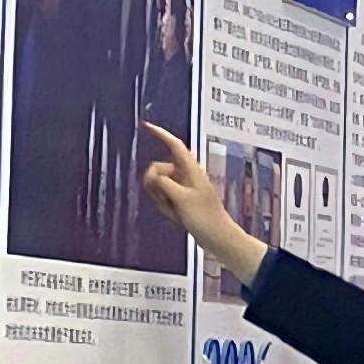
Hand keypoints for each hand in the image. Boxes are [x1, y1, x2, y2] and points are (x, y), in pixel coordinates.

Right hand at [141, 123, 267, 277]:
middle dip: (156, 186)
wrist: (217, 237)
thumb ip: (163, 183)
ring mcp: (183, 188)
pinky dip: (165, 208)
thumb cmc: (205, 218)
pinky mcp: (180, 200)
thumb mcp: (181, 199)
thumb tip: (150, 175)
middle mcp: (186, 175)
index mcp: (191, 170)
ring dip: (161, 200)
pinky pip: (163, 199)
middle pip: (158, 170)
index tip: (146, 125)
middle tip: (168, 202)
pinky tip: (177, 218)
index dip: (160, 134)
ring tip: (177, 212)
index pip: (174, 145)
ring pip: (158, 186)